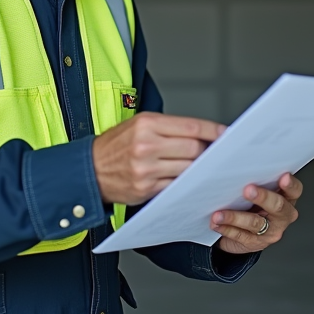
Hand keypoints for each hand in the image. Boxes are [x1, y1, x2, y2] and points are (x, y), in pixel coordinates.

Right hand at [92, 113, 224, 205]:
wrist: (88, 170)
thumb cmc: (115, 145)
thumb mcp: (138, 124)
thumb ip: (169, 127)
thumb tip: (201, 134)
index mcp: (147, 124)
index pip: (191, 126)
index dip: (213, 131)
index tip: (226, 134)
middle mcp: (146, 146)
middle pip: (194, 149)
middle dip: (207, 152)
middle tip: (212, 153)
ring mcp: (146, 169)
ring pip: (187, 169)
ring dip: (198, 169)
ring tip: (199, 166)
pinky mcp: (146, 188)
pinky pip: (176, 185)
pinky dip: (184, 183)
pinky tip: (187, 179)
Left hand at [210, 173, 302, 253]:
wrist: (243, 230)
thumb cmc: (250, 202)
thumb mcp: (258, 187)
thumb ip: (255, 175)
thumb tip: (235, 150)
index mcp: (287, 198)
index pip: (295, 190)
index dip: (291, 184)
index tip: (283, 177)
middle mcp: (282, 215)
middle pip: (278, 206)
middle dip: (263, 197)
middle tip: (248, 190)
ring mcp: (270, 231)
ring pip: (255, 223)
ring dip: (235, 217)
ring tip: (219, 214)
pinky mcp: (255, 243)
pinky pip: (240, 236)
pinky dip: (226, 229)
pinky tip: (216, 223)